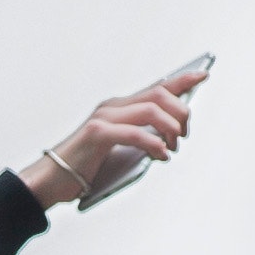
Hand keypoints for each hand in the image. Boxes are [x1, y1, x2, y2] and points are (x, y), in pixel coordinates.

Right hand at [21, 58, 207, 212]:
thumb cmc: (84, 168)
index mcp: (118, 108)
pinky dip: (154, 144)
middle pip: (159, 95)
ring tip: (172, 148)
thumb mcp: (119, 151)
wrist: (50, 180)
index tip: (203, 74)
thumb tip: (169, 142)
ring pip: (152, 110)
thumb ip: (140, 140)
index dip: (182, 80)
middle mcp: (112, 107)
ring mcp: (103, 118)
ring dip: (170, 128)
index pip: (156, 87)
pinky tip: (161, 155)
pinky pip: (135, 133)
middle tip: (183, 136)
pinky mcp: (97, 134)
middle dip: (180, 113)